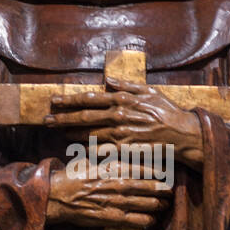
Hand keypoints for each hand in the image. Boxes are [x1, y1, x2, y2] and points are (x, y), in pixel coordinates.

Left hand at [43, 76, 203, 166]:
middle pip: (83, 117)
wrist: (182, 133)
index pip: (88, 99)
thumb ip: (127, 85)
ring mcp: (120, 134)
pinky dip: (87, 148)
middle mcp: (117, 116)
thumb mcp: (149, 91)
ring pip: (88, 134)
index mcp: (121, 99)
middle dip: (62, 118)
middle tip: (47, 120)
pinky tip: (77, 147)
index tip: (54, 101)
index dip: (68, 100)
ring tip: (59, 132)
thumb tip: (108, 80)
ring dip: (71, 133)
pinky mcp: (124, 149)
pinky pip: (101, 149)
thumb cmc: (167, 111)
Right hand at [47, 167, 171, 229]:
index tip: (167, 172)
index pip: (143, 167)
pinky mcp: (111, 218)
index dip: (158, 171)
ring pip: (146, 204)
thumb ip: (107, 155)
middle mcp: (117, 184)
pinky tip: (151, 220)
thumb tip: (119, 146)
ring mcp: (115, 201)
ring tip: (165, 204)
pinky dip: (146, 220)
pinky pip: (135, 221)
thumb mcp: (90, 159)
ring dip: (158, 205)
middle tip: (171, 189)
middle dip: (163, 188)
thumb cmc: (73, 176)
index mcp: (113, 167)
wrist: (56, 196)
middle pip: (149, 186)